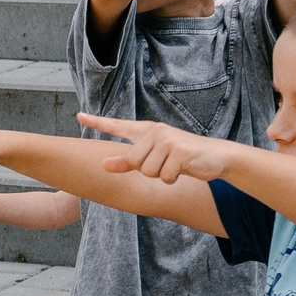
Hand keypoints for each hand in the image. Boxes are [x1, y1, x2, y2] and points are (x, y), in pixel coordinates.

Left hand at [76, 112, 232, 182]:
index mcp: (148, 131)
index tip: (79, 116)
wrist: (216, 156)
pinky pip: (164, 176)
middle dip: (149, 170)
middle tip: (166, 163)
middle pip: (134, 162)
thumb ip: (129, 160)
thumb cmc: (182, 157)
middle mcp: (156, 131)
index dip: (97, 122)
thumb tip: (103, 165)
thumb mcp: (154, 158)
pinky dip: (173, 179)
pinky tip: (183, 169)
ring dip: (162, 175)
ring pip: (148, 172)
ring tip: (175, 165)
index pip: (118, 126)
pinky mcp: (180, 151)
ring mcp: (168, 140)